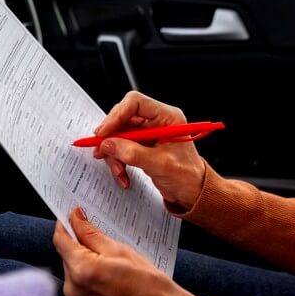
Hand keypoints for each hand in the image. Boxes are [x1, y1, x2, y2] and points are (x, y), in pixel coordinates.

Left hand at [52, 207, 198, 295]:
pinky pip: (78, 284)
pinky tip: (107, 274)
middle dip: (78, 243)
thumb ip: (90, 233)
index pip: (60, 240)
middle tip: (99, 237)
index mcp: (81, 270)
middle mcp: (73, 288)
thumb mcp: (119, 249)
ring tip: (109, 261)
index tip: (73, 215)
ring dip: (83, 260)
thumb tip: (75, 218)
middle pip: (66, 255)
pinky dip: (87, 275)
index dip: (66, 224)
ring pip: (72, 269)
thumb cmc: (147, 283)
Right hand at [94, 91, 205, 210]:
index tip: (104, 132)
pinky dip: (118, 161)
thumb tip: (109, 144)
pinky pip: (121, 147)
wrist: (192, 191)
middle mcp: (156, 121)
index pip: (135, 103)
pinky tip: (123, 174)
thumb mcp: (160, 164)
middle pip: (123, 119)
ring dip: (114, 154)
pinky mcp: (141, 145)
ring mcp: (148, 133)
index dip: (116, 115)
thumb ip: (133, 153)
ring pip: (118, 135)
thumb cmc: (187, 176)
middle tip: (102, 151)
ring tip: (119, 170)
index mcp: (167, 117)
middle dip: (111, 138)